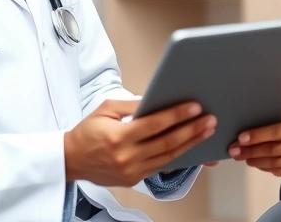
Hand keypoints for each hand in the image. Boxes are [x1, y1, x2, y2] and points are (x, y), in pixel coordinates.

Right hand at [64, 99, 215, 186]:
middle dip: (192, 130)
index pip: (154, 124)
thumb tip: (158, 99)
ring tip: (206, 131)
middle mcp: (126, 157)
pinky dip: (178, 156)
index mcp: (118, 137)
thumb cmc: (87, 131)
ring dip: (190, 144)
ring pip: (168, 157)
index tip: (195, 107)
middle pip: (167, 143)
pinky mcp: (134, 179)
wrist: (71, 160)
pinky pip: (160, 166)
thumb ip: (132, 105)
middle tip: (209, 120)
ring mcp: (131, 171)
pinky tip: (190, 146)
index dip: (177, 115)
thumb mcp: (106, 109)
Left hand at [227, 119, 280, 179]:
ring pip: (273, 161)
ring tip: (244, 158)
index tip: (240, 138)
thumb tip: (258, 134)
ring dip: (255, 160)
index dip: (255, 135)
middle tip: (234, 151)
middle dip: (249, 150)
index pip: (274, 131)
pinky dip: (267, 168)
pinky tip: (259, 164)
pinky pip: (279, 171)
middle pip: (270, 148)